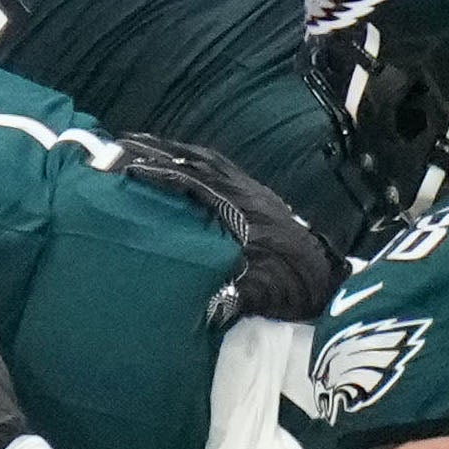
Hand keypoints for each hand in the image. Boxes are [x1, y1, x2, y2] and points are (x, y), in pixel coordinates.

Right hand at [104, 133, 338, 326]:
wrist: (327, 276)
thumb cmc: (292, 283)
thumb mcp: (260, 292)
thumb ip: (232, 297)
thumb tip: (199, 305)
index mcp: (239, 209)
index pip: (193, 182)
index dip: (160, 173)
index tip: (127, 168)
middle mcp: (242, 191)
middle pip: (195, 161)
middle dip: (157, 151)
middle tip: (121, 143)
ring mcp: (250, 189)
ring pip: (206, 160)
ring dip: (174, 150)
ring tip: (142, 145)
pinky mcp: (256, 194)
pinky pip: (219, 166)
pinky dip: (193, 159)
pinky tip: (181, 161)